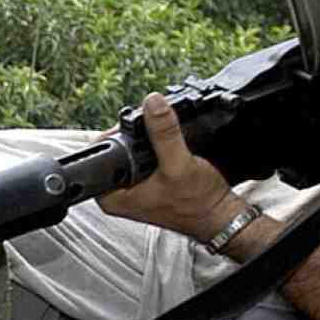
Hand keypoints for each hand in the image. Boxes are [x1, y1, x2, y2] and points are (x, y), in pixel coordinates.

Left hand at [97, 92, 245, 242]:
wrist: (218, 216)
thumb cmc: (198, 203)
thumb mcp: (179, 164)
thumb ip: (164, 134)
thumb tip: (153, 104)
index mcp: (112, 197)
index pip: (100, 151)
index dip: (119, 132)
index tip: (139, 126)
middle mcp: (117, 194)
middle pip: (115, 148)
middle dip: (136, 134)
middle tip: (156, 133)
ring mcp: (131, 190)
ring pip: (130, 150)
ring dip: (147, 139)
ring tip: (165, 143)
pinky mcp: (145, 184)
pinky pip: (143, 157)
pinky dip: (155, 148)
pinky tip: (168, 148)